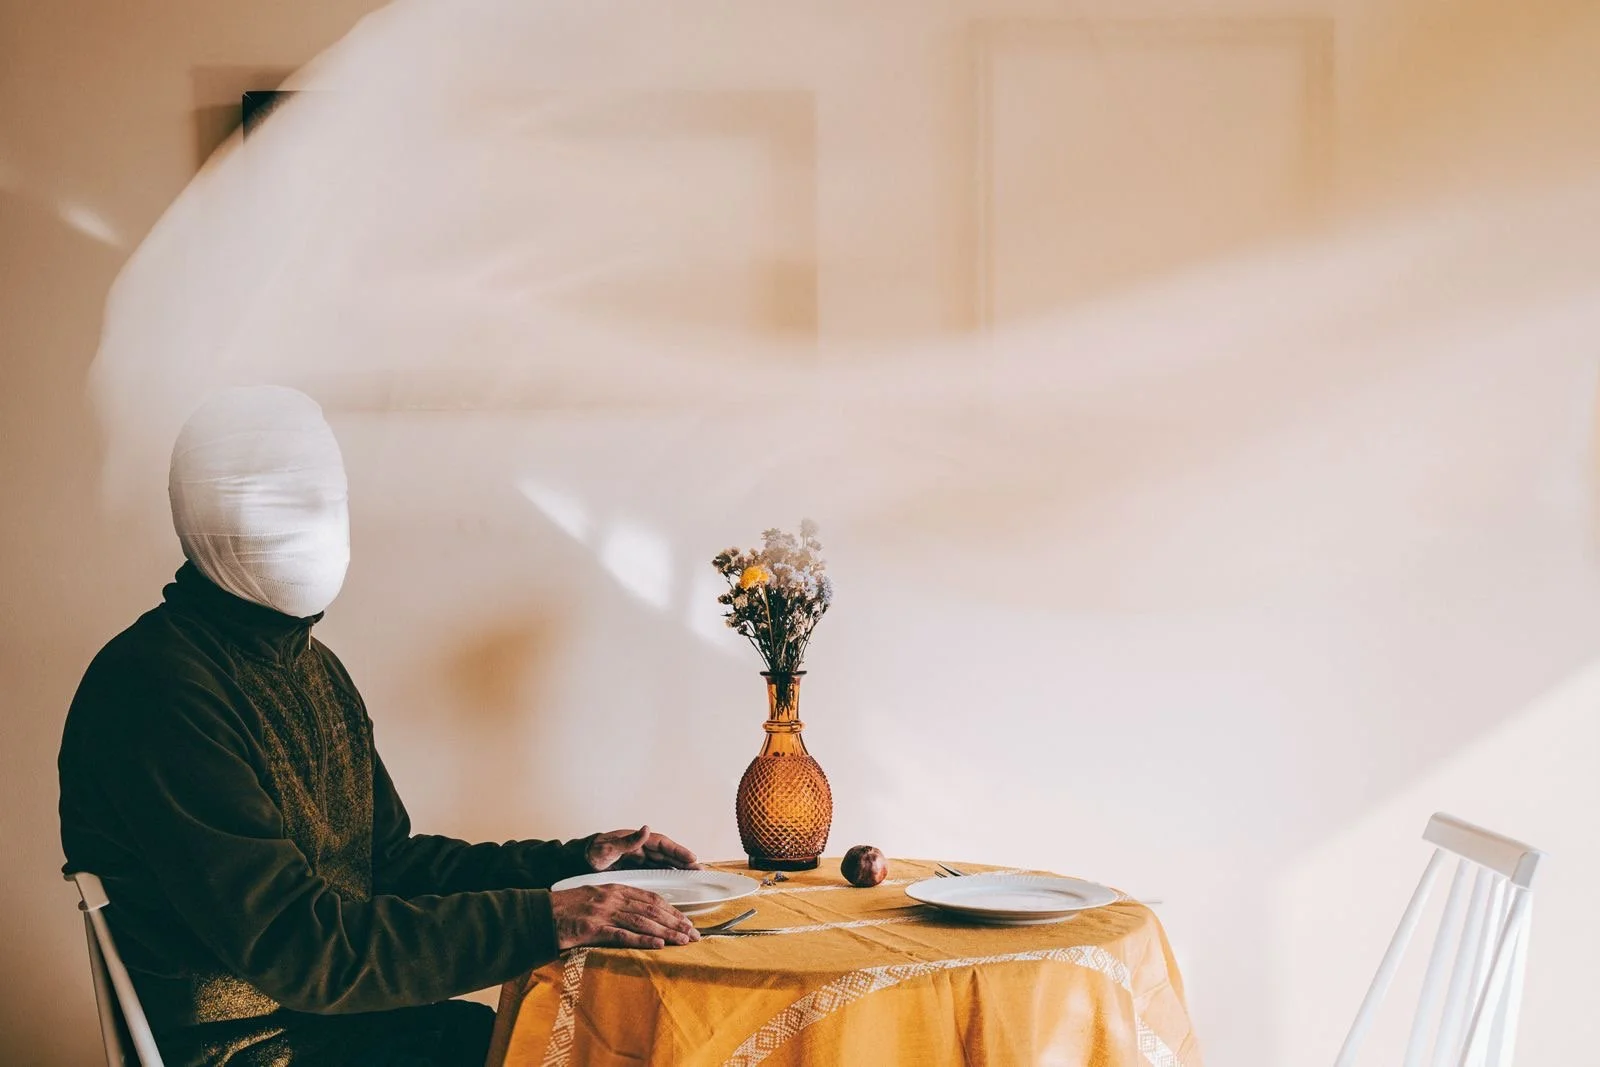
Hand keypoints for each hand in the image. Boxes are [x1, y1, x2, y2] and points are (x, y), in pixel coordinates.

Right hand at [550, 884, 699, 949]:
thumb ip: (617, 903)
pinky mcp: (593, 928)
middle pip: (652, 909)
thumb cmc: (567, 909)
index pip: (651, 898)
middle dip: (676, 922)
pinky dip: (642, 940)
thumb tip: (641, 915)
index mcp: (615, 888)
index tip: (687, 921)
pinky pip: (622, 935)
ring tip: (684, 941)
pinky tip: (658, 945)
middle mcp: (612, 897)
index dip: (672, 910)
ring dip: (667, 932)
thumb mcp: (595, 898)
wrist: (539, 914)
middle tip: (694, 934)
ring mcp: (603, 912)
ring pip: (642, 921)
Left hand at [585, 825, 700, 871]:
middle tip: (700, 869)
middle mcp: (641, 848)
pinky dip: (668, 875)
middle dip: (684, 861)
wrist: (579, 861)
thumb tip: (647, 829)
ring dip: (679, 868)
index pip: (662, 844)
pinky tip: (677, 881)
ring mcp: (639, 858)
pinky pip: (656, 871)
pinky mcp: (636, 868)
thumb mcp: (608, 847)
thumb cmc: (592, 852)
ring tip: (695, 875)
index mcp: (636, 840)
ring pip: (664, 863)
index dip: (678, 851)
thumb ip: (627, 841)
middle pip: (667, 854)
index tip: (692, 857)